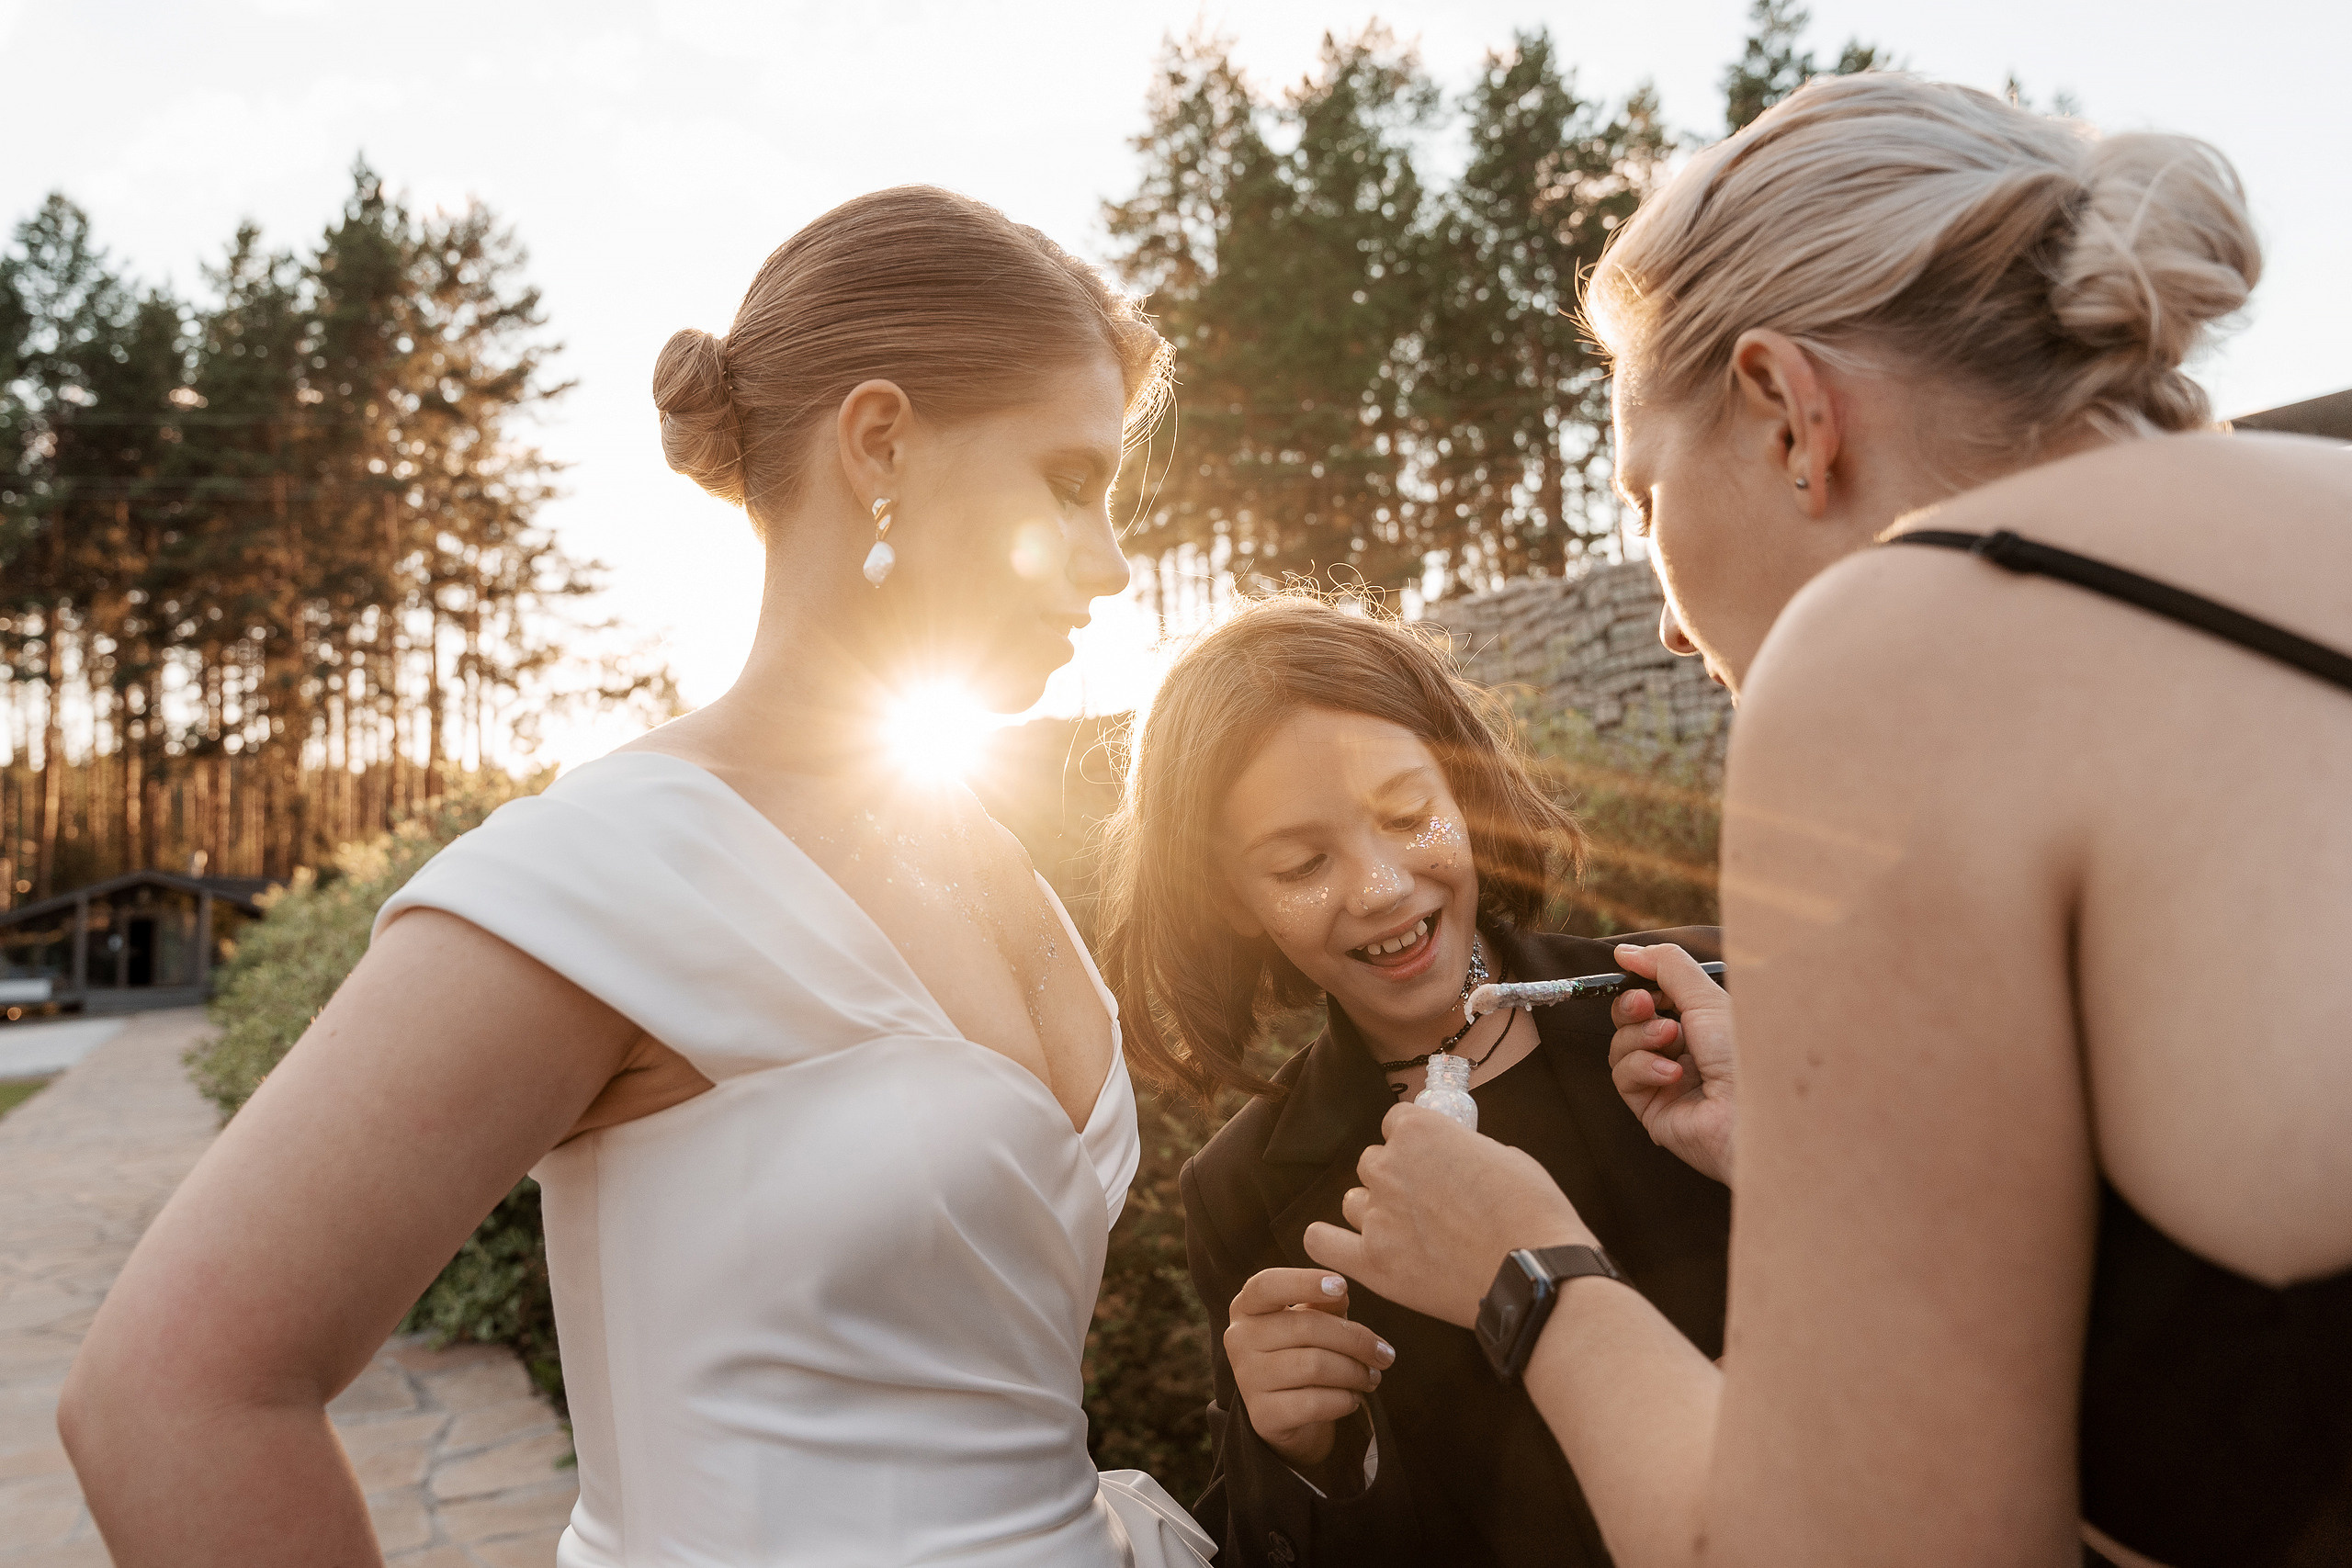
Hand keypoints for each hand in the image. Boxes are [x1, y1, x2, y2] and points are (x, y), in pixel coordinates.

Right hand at [1225, 1268, 1392, 1469]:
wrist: (1290, 1416)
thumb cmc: (1304, 1353)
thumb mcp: (1314, 1320)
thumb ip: (1325, 1302)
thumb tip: (1340, 1294)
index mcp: (1247, 1306)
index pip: (1267, 1285)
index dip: (1304, 1282)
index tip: (1342, 1286)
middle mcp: (1238, 1339)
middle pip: (1305, 1327)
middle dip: (1356, 1340)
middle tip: (1385, 1355)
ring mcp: (1246, 1378)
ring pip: (1314, 1365)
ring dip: (1355, 1372)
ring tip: (1372, 1377)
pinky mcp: (1262, 1415)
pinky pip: (1313, 1403)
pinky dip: (1343, 1400)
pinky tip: (1353, 1399)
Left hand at [1304, 1104, 1589, 1329]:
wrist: (1534, 1273)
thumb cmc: (1532, 1212)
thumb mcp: (1505, 1156)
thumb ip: (1464, 1150)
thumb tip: (1454, 1157)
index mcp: (1419, 1130)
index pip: (1394, 1122)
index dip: (1415, 1143)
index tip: (1432, 1162)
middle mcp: (1389, 1166)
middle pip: (1372, 1163)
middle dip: (1396, 1179)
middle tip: (1429, 1206)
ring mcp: (1377, 1215)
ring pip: (1353, 1202)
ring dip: (1374, 1211)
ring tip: (1407, 1233)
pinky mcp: (1372, 1262)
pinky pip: (1321, 1242)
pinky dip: (1329, 1242)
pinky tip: (1349, 1247)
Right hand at [1608, 942, 1736, 1185]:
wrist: (1750, 1115)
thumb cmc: (1741, 1054)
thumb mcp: (1707, 998)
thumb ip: (1666, 966)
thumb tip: (1625, 951)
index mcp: (1703, 1023)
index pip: (1656, 995)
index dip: (1642, 981)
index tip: (1630, 967)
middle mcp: (1683, 1050)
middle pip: (1631, 1018)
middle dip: (1632, 1006)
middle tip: (1645, 1005)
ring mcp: (1665, 1079)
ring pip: (1622, 1045)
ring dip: (1641, 1036)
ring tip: (1671, 1041)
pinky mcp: (1650, 1106)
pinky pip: (1623, 1075)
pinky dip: (1642, 1067)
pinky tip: (1670, 1075)